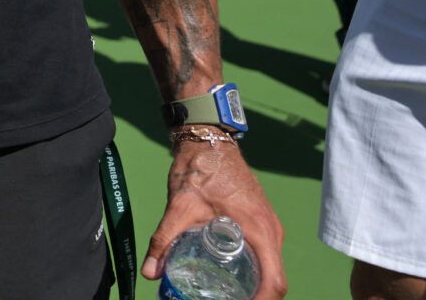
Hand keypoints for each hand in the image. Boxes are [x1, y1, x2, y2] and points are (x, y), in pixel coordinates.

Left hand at [143, 140, 285, 297]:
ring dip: (255, 286)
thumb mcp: (180, 207)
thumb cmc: (200, 170)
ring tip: (227, 295)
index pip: (275, 281)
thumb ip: (164, 240)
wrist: (208, 140)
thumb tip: (150, 272)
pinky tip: (229, 275)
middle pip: (274, 278)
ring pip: (270, 266)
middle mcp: (272, 232)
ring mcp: (268, 226)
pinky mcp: (261, 221)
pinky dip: (253, 270)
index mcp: (262, 231)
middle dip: (255, 297)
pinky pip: (265, 254)